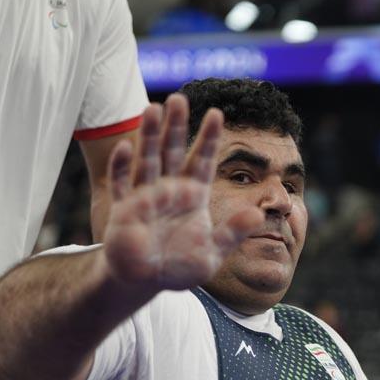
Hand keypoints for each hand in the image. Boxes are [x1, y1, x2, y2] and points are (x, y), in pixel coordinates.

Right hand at [102, 93, 259, 290]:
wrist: (147, 281)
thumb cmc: (179, 265)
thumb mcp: (214, 252)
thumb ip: (234, 233)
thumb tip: (259, 215)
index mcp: (192, 195)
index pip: (202, 160)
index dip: (208, 138)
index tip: (217, 114)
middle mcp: (169, 189)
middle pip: (172, 151)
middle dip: (175, 126)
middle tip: (178, 98)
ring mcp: (145, 197)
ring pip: (147, 160)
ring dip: (148, 135)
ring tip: (152, 108)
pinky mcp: (124, 210)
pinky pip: (121, 185)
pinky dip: (122, 167)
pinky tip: (125, 148)